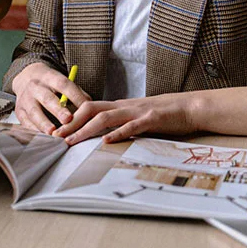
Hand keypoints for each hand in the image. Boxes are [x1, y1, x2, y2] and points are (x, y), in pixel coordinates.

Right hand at [12, 62, 90, 133]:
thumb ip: (75, 93)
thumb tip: (91, 107)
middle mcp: (35, 87)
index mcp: (49, 77)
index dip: (75, 95)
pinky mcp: (19, 112)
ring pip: (34, 112)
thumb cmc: (50, 84)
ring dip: (44, 123)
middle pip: (47, 98)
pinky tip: (43, 137)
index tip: (86, 106)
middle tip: (68, 119)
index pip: (63, 85)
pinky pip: (25, 122)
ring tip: (53, 132)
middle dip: (58, 109)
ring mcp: (25, 99)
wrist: (25, 78)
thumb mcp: (61, 81)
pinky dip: (34, 130)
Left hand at [53, 93, 199, 144]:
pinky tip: (106, 141)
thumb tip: (103, 134)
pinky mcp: (151, 120)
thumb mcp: (137, 117)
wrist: (190, 107)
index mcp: (120, 106)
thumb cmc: (164, 115)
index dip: (72, 118)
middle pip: (91, 110)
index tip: (57, 130)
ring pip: (106, 117)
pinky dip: (118, 133)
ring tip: (72, 141)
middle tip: (56, 137)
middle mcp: (124, 106)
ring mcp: (137, 112)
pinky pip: (132, 126)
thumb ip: (121, 123)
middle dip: (72, 123)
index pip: (89, 108)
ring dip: (86, 130)